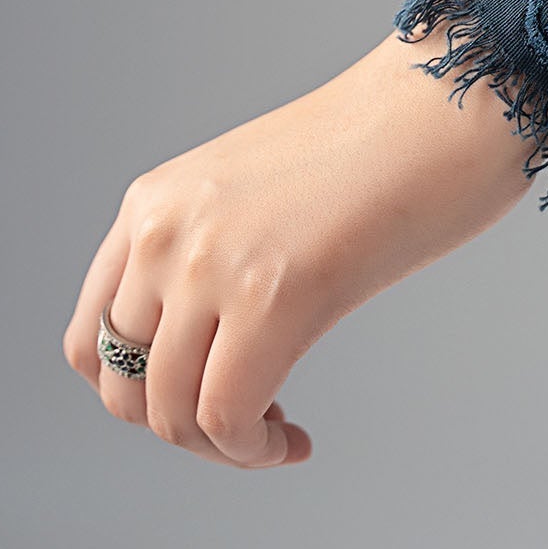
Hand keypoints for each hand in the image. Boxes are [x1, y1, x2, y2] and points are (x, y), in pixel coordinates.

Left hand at [61, 26, 539, 467]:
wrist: (454, 97)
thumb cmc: (387, 145)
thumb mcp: (261, 195)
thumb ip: (217, 251)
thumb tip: (209, 342)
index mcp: (155, 202)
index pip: (93, 333)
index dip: (139, 393)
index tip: (204, 399)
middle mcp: (166, 232)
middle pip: (122, 384)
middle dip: (180, 428)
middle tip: (249, 426)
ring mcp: (212, 262)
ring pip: (168, 412)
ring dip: (220, 448)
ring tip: (275, 436)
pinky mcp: (274, 295)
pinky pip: (226, 416)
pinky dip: (252, 451)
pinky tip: (294, 441)